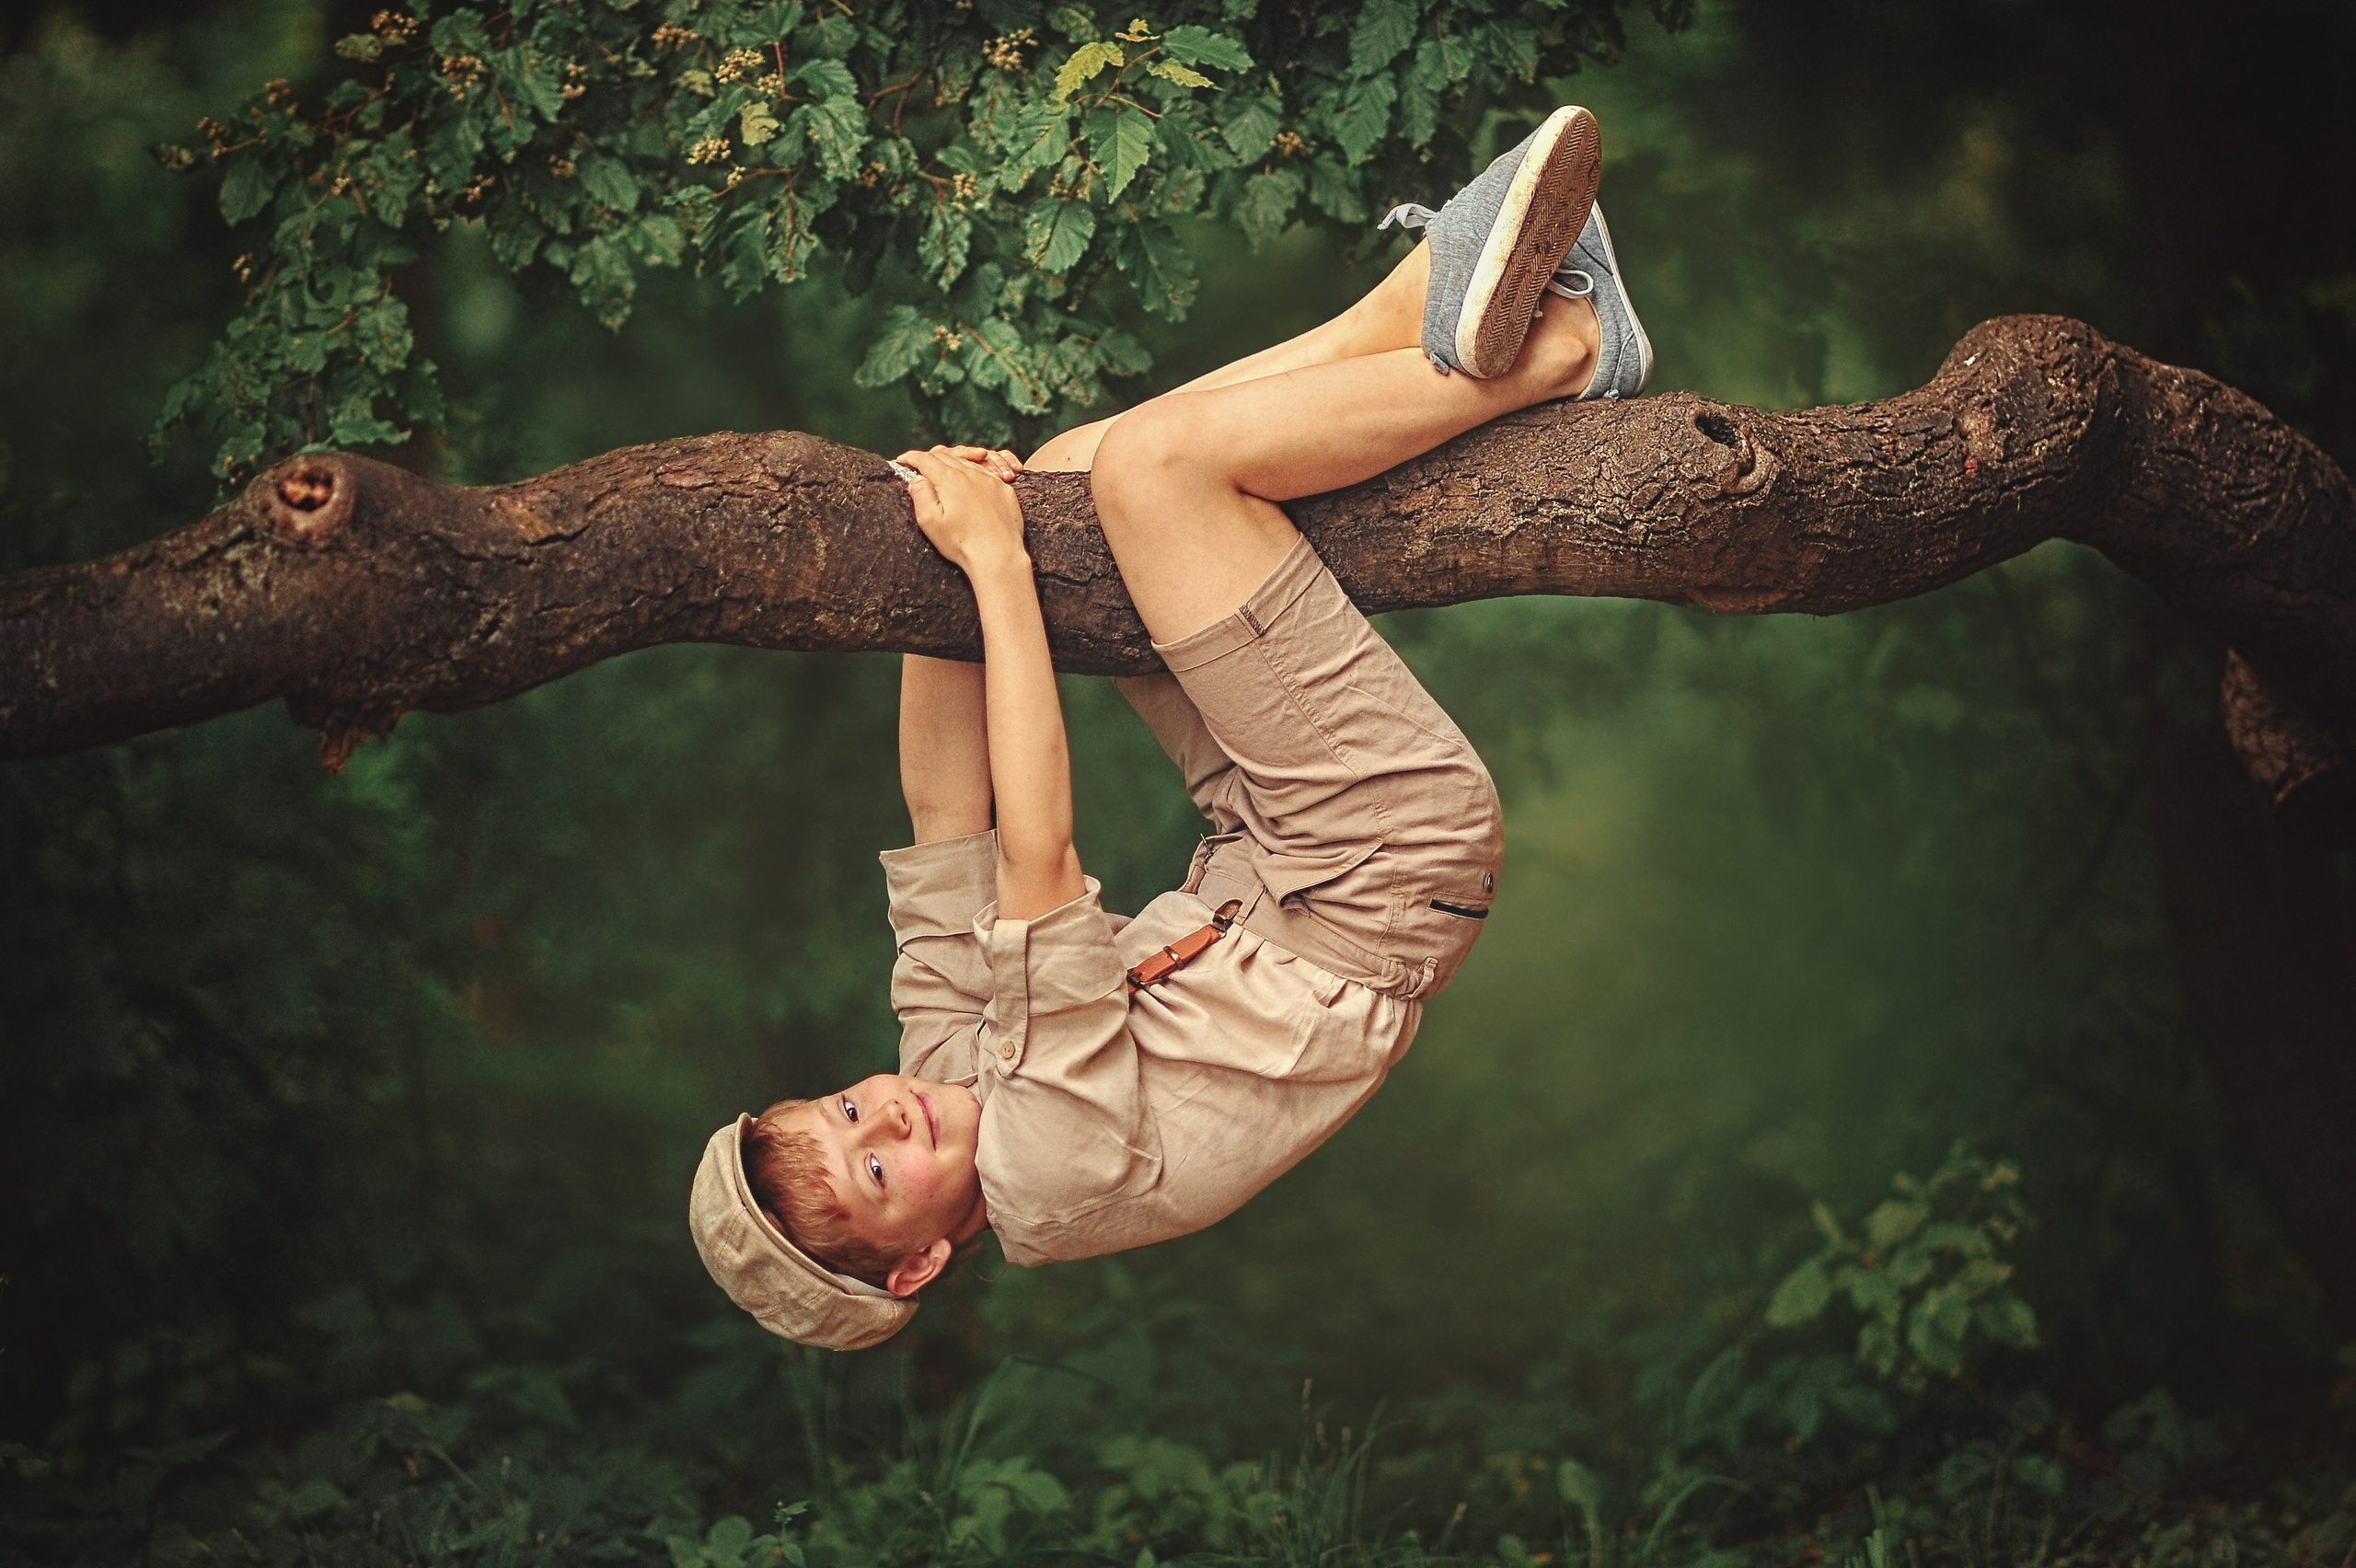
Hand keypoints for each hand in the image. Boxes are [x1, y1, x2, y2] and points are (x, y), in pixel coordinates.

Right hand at [897, 445, 1028, 576]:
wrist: (998, 556)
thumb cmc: (961, 542)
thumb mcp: (930, 521)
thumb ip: (921, 495)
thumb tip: (917, 478)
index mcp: (950, 479)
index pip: (926, 460)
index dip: (912, 458)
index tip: (902, 460)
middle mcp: (971, 474)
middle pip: (947, 457)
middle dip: (930, 458)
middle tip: (920, 464)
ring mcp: (991, 481)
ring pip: (968, 463)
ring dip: (953, 464)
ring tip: (944, 471)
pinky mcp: (1005, 491)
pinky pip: (987, 474)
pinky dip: (974, 474)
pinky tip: (971, 482)